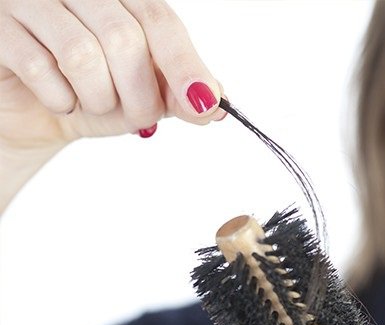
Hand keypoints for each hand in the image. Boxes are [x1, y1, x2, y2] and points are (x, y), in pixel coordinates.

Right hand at [0, 0, 225, 211]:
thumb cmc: (91, 95)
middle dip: (140, 94)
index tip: (205, 102)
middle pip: (125, 38)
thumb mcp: (143, 96)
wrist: (35, 113)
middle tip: (138, 117)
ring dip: (99, 99)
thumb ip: (177, 94)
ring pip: (82, 54)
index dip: (184, 64)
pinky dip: (60, 99)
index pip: (159, 20)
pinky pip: (38, 67)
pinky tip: (60, 101)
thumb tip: (217, 103)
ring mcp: (32, 2)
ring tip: (95, 105)